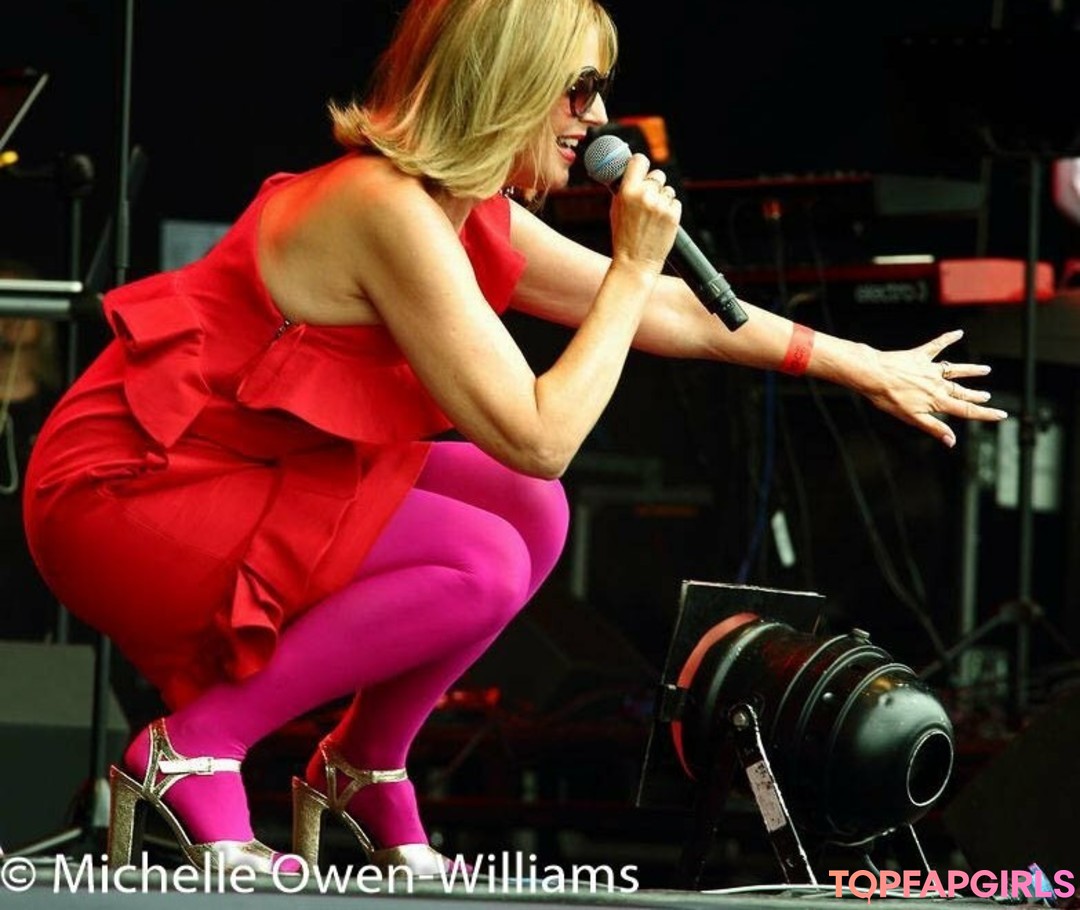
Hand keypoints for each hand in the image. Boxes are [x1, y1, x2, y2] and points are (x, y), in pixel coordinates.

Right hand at [608, 154, 680, 275]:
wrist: (635, 262)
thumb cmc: (623, 237)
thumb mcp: (616, 209)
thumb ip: (625, 189)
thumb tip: (630, 172)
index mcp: (627, 191)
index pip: (640, 160)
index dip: (641, 164)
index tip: (641, 168)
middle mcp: (645, 195)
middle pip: (658, 174)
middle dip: (654, 184)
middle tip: (648, 199)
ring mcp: (661, 205)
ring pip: (668, 190)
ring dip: (663, 199)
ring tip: (653, 216)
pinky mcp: (673, 215)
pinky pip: (675, 203)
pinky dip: (670, 210)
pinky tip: (660, 222)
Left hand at [861, 329, 1006, 447]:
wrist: (874, 375)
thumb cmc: (889, 398)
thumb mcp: (912, 418)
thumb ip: (934, 428)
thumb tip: (952, 441)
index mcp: (936, 400)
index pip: (966, 410)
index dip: (985, 414)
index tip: (1001, 415)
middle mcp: (937, 384)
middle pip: (961, 391)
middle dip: (976, 396)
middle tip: (988, 397)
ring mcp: (930, 369)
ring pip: (955, 370)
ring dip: (970, 370)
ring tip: (985, 370)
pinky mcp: (920, 356)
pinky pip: (937, 345)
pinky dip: (948, 339)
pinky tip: (959, 333)